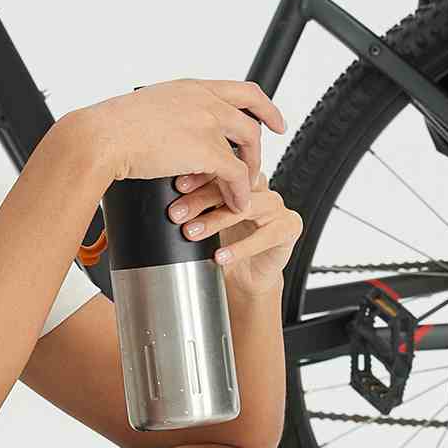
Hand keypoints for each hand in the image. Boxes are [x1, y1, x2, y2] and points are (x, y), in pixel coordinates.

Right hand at [85, 78, 287, 217]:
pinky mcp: (207, 149)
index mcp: (189, 88)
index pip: (238, 89)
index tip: (270, 118)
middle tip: (261, 157)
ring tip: (242, 187)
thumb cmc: (108, 129)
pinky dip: (239, 191)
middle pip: (252, 115)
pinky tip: (235, 202)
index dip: (261, 105)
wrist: (101, 137)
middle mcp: (204, 99)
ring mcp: (208, 122)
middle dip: (263, 139)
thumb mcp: (144, 112)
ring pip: (248, 144)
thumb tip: (160, 131)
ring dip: (250, 168)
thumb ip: (164, 118)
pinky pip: (236, 174)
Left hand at [165, 161, 302, 292]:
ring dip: (217, 220)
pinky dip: (241, 247)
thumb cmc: (225, 246)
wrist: (245, 279)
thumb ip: (190, 208)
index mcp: (239, 180)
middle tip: (177, 213)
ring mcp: (276, 206)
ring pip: (248, 207)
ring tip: (192, 233)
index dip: (198, 177)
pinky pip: (265, 235)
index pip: (220, 169)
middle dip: (201, 200)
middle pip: (233, 185)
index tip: (176, 187)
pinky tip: (220, 256)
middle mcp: (259, 189)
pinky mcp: (289, 227)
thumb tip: (159, 200)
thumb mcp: (203, 223)